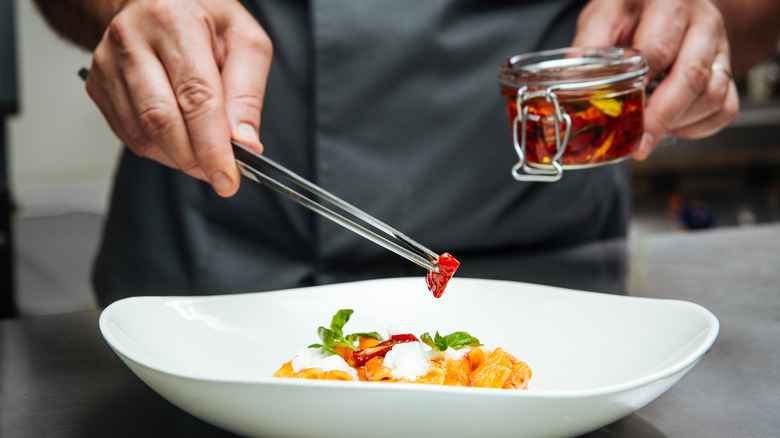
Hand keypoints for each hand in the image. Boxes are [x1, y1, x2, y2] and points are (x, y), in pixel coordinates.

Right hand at [85, 0, 270, 195]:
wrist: (156, 2)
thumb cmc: (203, 20)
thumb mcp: (245, 43)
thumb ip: (248, 94)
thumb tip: (244, 143)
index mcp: (174, 20)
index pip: (195, 96)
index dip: (212, 144)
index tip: (228, 175)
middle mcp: (133, 39)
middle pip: (162, 120)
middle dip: (195, 158)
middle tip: (219, 173)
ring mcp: (109, 64)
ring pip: (143, 134)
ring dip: (178, 157)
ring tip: (204, 154)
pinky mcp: (98, 86)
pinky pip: (130, 136)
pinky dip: (160, 150)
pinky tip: (180, 140)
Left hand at [572, 0, 737, 159]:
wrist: (667, 6)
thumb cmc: (633, 11)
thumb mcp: (604, 16)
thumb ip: (589, 46)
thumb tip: (570, 83)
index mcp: (670, 2)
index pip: (658, 49)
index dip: (639, 86)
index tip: (623, 111)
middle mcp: (702, 23)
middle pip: (691, 77)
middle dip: (662, 118)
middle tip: (640, 143)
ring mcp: (720, 48)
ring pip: (712, 96)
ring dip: (678, 122)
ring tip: (650, 129)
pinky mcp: (728, 71)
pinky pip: (724, 109)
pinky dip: (697, 127)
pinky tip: (672, 125)